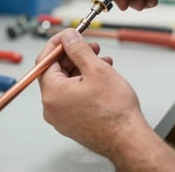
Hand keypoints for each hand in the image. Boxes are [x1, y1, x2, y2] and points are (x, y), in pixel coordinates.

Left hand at [36, 28, 142, 156]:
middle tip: (89, 46)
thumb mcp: (95, 69)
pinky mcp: (72, 121)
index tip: (69, 35)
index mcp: (52, 93)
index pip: (45, 60)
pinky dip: (84, 82)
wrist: (128, 139)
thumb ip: (78, 49)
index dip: (58, 43)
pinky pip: (73, 95)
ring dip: (83, 68)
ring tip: (101, 60)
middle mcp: (52, 107)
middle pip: (56, 71)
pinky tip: (101, 77)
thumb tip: (68, 37)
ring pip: (67, 83)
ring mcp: (62, 116)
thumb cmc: (114, 111)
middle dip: (74, 55)